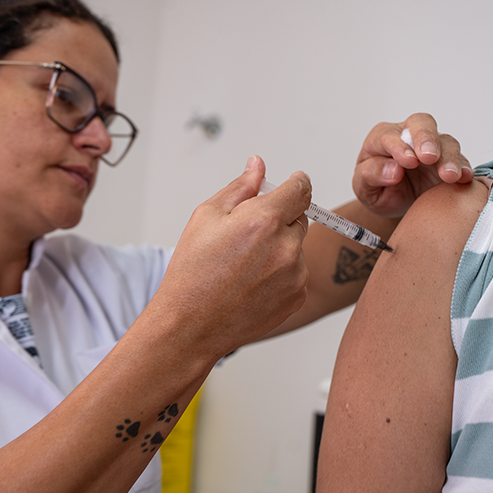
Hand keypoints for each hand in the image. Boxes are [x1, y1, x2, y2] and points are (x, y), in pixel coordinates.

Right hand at [152, 155, 310, 357]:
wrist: (191, 326)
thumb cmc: (192, 273)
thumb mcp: (206, 217)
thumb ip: (240, 187)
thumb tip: (257, 166)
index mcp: (264, 220)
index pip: (301, 188)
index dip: (296, 183)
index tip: (293, 184)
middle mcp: (286, 247)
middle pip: (300, 218)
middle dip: (280, 219)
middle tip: (247, 236)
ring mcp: (295, 275)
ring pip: (296, 248)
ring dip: (280, 249)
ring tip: (244, 266)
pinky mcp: (297, 297)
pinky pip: (297, 275)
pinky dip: (281, 275)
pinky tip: (251, 284)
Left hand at [353, 113, 472, 217]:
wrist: (393, 203)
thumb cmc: (376, 190)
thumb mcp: (364, 187)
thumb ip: (371, 175)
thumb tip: (392, 171)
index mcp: (382, 138)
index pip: (390, 135)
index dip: (399, 146)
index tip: (408, 161)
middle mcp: (409, 137)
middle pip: (421, 124)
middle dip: (426, 138)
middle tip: (429, 157)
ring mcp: (432, 148)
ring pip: (445, 141)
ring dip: (448, 157)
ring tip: (449, 175)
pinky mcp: (448, 162)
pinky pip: (460, 160)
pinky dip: (464, 167)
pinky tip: (465, 177)